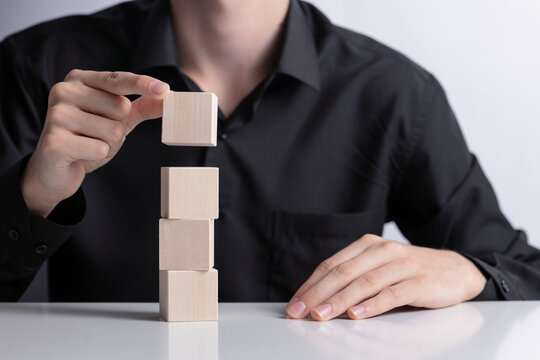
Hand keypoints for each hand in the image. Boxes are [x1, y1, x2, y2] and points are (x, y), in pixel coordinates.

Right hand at [21, 70, 169, 216]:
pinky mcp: (55, 140)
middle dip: (118, 128)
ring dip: (108, 144)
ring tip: (87, 145)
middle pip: (122, 108)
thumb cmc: (88, 139)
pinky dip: (97, 156)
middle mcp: (64, 90)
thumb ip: (142, 107)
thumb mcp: (118, 120)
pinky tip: (79, 155)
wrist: (54, 170)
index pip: (118, 79)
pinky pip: (100, 148)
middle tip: (95, 135)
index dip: (143, 84)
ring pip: (114, 131)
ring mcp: (57, 114)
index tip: (165, 90)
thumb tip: (168, 96)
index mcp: (79, 79)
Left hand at [286, 234, 486, 320]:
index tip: (294, 304)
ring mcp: (402, 264)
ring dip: (339, 300)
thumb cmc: (409, 272)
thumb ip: (354, 278)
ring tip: (322, 314)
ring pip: (364, 282)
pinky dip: (373, 305)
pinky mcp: (420, 280)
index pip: (332, 265)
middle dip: (317, 293)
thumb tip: (318, 300)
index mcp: (367, 245)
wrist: (455, 269)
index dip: (310, 285)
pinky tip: (357, 314)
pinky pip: (392, 293)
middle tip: (300, 311)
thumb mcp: (379, 268)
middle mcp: (382, 250)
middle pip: (343, 272)